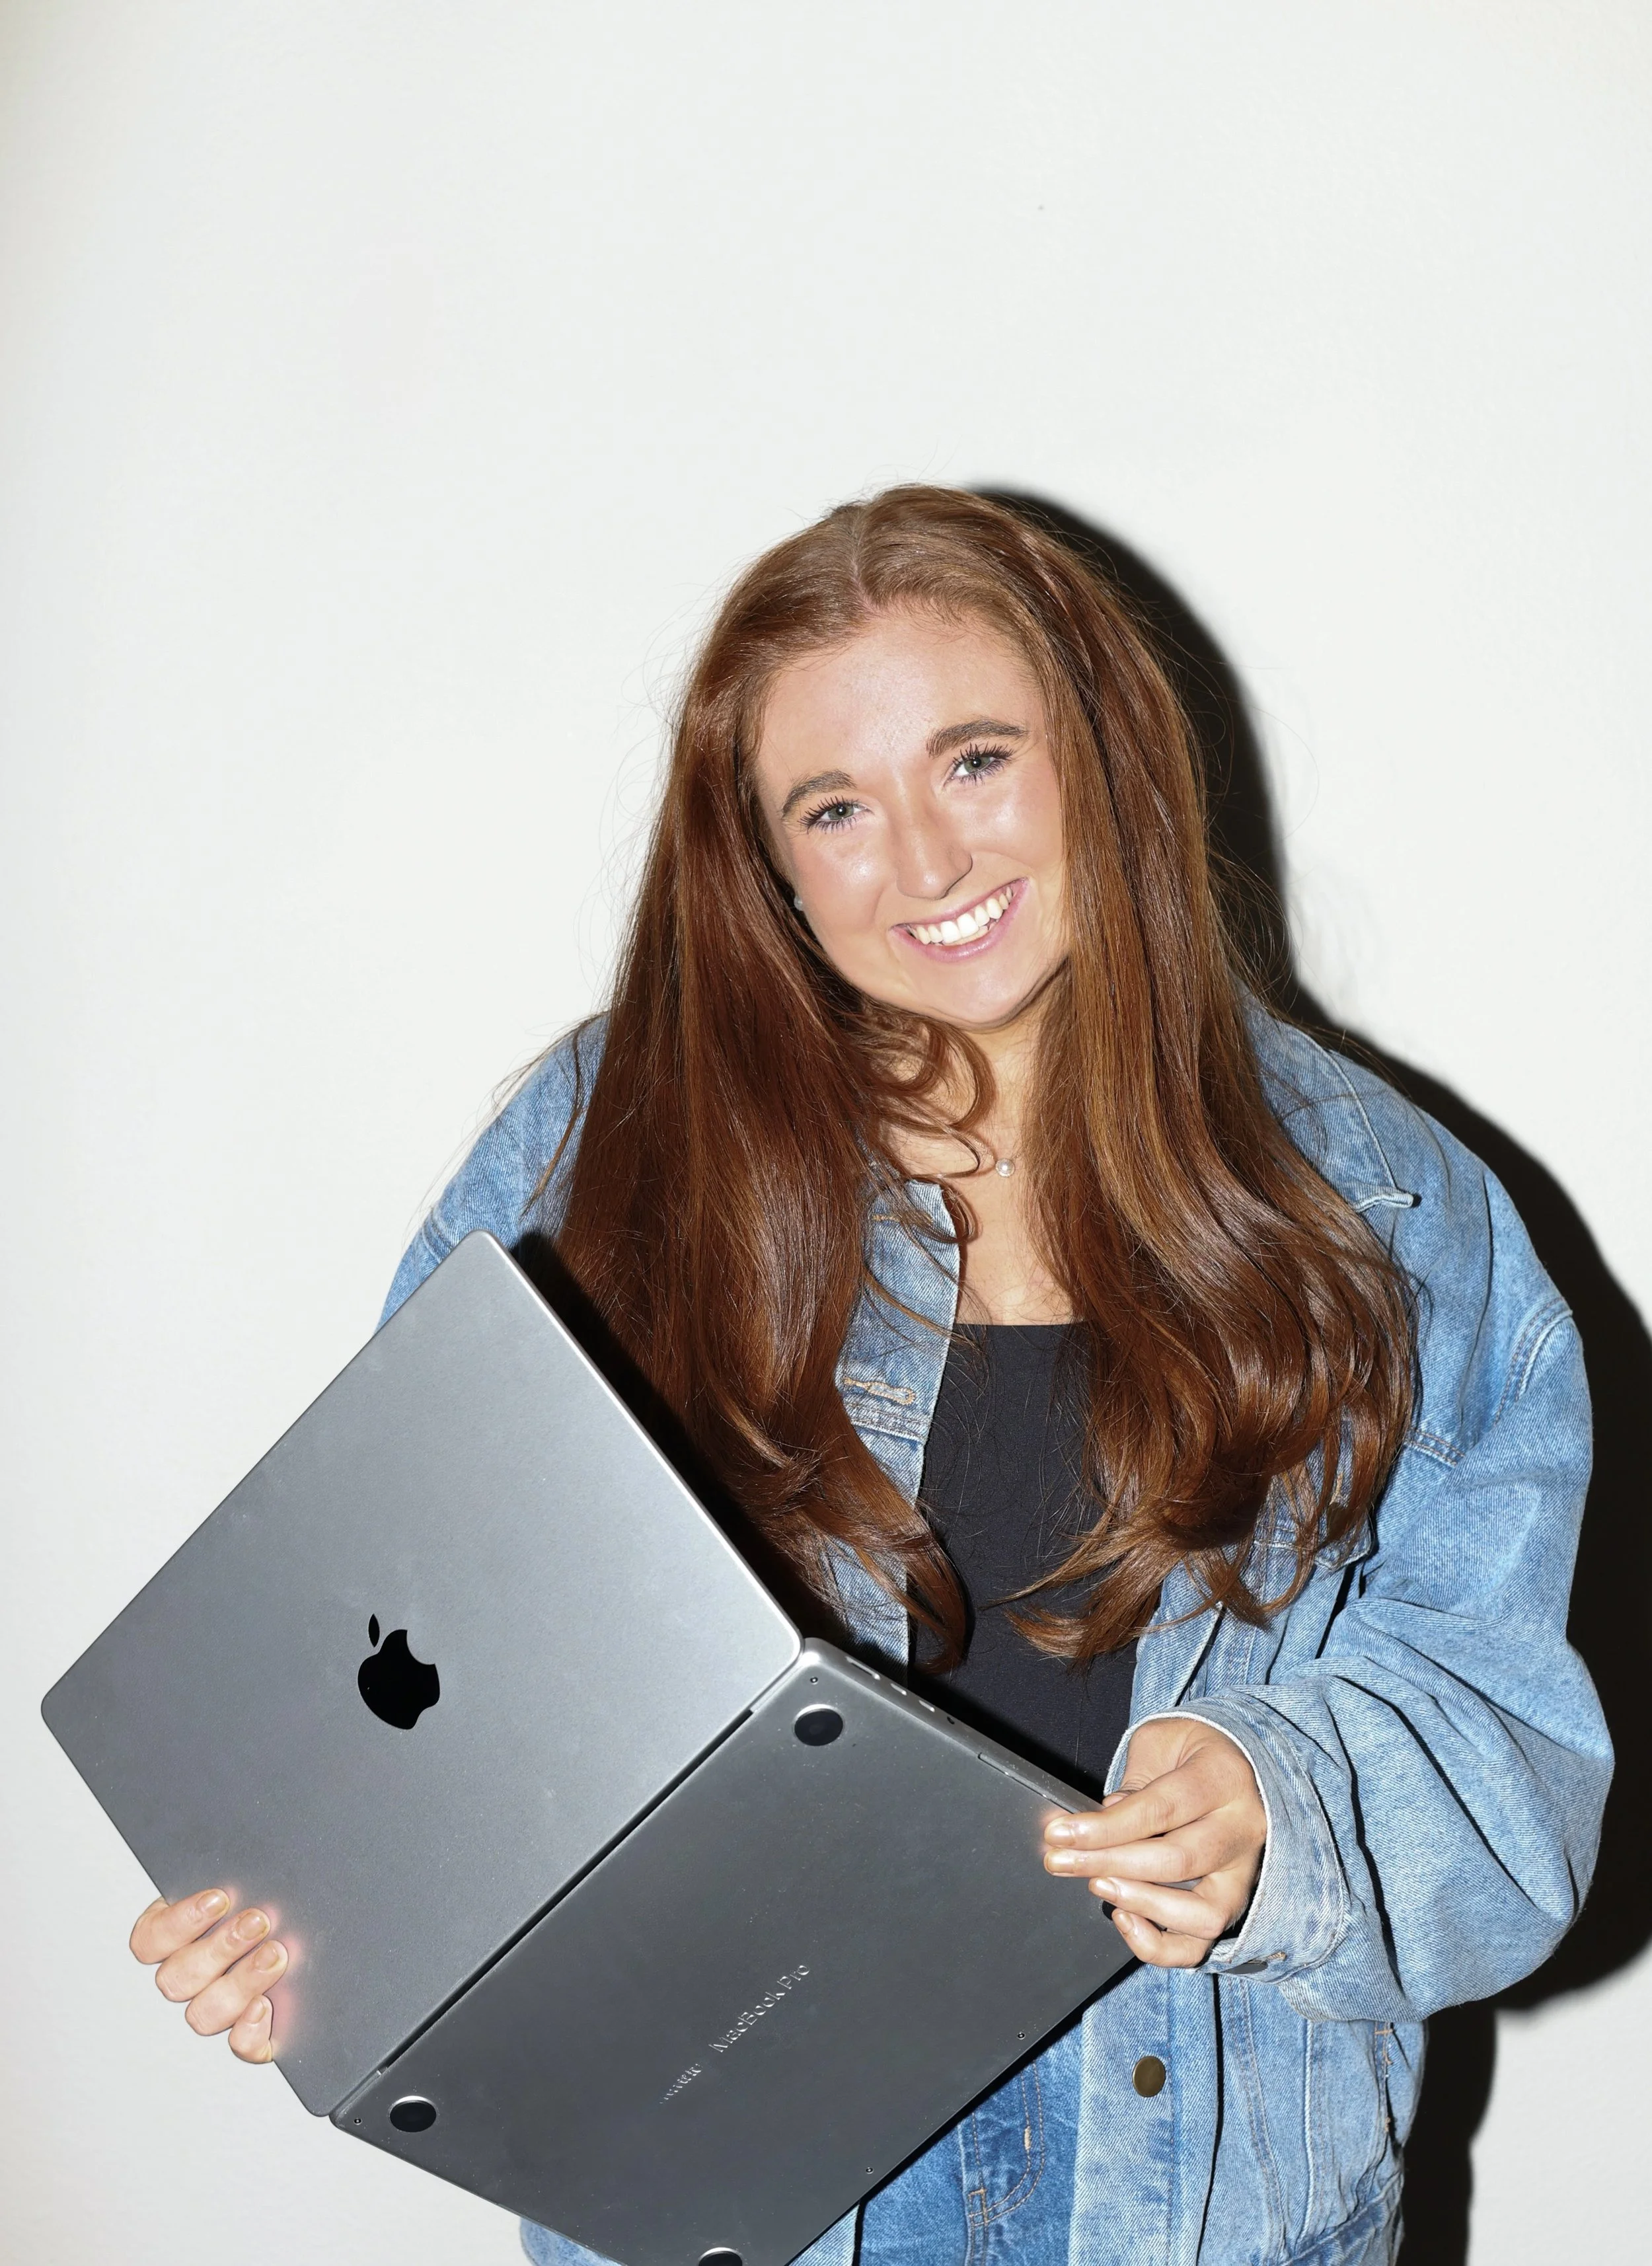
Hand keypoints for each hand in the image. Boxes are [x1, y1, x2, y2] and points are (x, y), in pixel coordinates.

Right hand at [129, 1889, 287, 2062]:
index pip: (151, 1939)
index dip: (180, 1922)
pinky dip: (248, 2031)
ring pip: (204, 2013)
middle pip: (178, 1978)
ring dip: (240, 1982)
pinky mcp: (249, 2035)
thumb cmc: (268, 1901)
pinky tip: (263, 2006)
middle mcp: (188, 1980)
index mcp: (173, 1939)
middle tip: (257, 1922)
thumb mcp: (244, 1883)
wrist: (311, 1931)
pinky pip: (240, 2046)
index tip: (219, 1899)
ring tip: (274, 1955)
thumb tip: (239, 1881)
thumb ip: (234, 1883)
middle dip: (220, 1948)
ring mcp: (214, 2009)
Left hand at [1041, 1716, 1266, 1967]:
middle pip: (1177, 1860)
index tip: (1060, 1834)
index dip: (1106, 1827)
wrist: (1236, 1763)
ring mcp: (1245, 1871)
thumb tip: (1104, 1824)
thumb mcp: (1159, 1744)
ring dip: (1140, 1904)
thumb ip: (1134, 1783)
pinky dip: (1160, 1946)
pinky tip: (1124, 1919)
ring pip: (1201, 1913)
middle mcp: (1243, 1827)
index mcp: (1223, 1776)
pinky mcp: (1235, 1902)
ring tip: (1097, 1885)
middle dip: (1108, 1863)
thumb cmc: (1189, 1751)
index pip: (1161, 1809)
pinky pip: (1202, 1943)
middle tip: (1061, 1861)